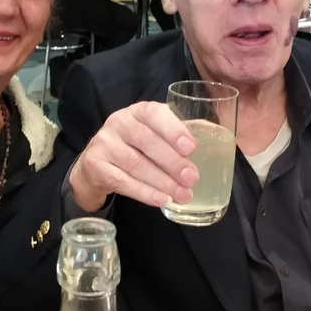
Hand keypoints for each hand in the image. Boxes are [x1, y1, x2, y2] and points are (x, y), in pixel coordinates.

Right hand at [68, 102, 197, 212]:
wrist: (96, 163)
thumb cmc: (135, 146)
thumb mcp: (154, 133)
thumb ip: (181, 132)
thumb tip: (215, 133)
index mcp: (138, 111)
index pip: (154, 113)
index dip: (173, 130)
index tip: (191, 148)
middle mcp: (118, 122)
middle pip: (146, 141)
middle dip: (172, 162)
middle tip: (192, 178)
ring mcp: (104, 143)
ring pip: (136, 164)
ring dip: (162, 181)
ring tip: (183, 195)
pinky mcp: (95, 165)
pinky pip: (122, 181)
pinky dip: (145, 192)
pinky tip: (162, 200)